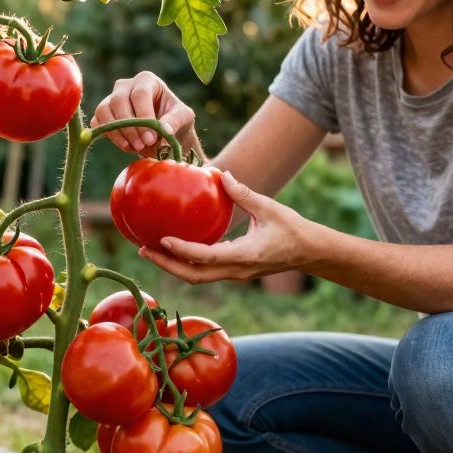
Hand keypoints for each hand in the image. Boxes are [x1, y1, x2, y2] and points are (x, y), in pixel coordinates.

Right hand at [92, 71, 198, 156]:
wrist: (164, 133)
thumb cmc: (175, 120)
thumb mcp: (184, 118)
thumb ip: (175, 120)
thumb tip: (165, 129)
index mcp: (146, 80)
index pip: (139, 94)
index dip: (143, 117)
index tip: (151, 138)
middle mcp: (125, 86)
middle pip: (118, 101)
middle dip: (130, 127)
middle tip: (142, 145)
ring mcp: (111, 99)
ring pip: (103, 111)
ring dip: (118, 133)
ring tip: (134, 148)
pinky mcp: (103, 115)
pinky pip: (97, 124)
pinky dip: (111, 137)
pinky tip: (127, 146)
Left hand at [139, 172, 316, 284]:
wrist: (309, 253)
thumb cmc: (292, 229)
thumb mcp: (270, 209)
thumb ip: (244, 194)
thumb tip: (222, 175)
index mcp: (245, 256)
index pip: (207, 257)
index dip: (183, 251)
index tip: (163, 240)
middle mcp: (236, 271)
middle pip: (193, 276)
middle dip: (166, 265)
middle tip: (143, 249)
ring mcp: (234, 274)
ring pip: (196, 277)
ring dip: (172, 266)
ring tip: (150, 250)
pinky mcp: (233, 272)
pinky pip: (204, 272)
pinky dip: (185, 263)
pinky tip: (171, 249)